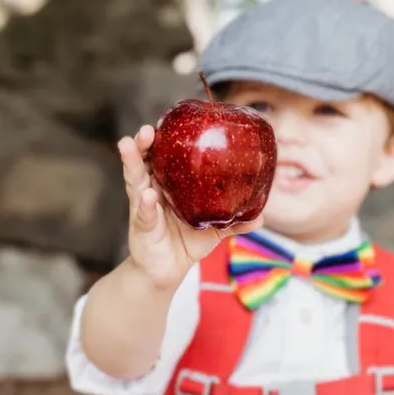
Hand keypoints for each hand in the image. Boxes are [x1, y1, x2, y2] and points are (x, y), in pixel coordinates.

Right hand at [119, 124, 262, 288]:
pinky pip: (144, 213)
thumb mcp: (214, 230)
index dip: (163, 140)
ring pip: (135, 180)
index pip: (162, 157)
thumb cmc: (186, 243)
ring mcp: (143, 207)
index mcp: (168, 185)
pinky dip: (146, 204)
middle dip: (143, 144)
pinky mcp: (142, 227)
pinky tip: (149, 195)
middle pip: (144, 161)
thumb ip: (235, 221)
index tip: (166, 122)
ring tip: (131, 144)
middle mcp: (151, 191)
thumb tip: (262, 216)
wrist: (167, 272)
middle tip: (148, 130)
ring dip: (132, 162)